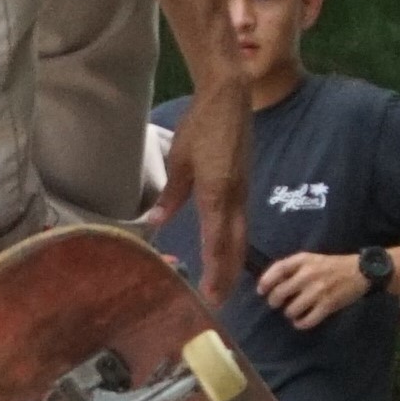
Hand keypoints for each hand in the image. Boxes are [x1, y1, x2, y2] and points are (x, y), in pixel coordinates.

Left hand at [155, 74, 252, 299]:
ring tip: (224, 285)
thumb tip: (155, 222)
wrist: (230, 99)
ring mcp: (243, 192)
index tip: (209, 293)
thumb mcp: (180, 160)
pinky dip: (235, 242)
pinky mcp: (244, 185)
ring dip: (233, 262)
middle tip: (219, 301)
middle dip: (227, 275)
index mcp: (217, 193)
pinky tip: (229, 252)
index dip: (214, 269)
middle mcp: (235, 198)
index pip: (217, 240)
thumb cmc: (202, 126)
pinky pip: (241, 221)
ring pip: (241, 236)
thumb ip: (171, 195)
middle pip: (235, 246)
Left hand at [254, 249, 367, 330]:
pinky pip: (307, 320)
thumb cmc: (332, 265)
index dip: (265, 281)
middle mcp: (308, 274)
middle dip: (274, 301)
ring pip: (291, 309)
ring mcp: (318, 290)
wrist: (360, 271)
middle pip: (280, 293)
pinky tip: (300, 322)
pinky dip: (301, 323)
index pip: (278, 269)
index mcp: (303, 260)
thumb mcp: (312, 259)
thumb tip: (271, 283)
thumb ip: (293, 267)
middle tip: (276, 304)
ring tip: (293, 312)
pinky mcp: (328, 305)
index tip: (261, 291)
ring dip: (289, 313)